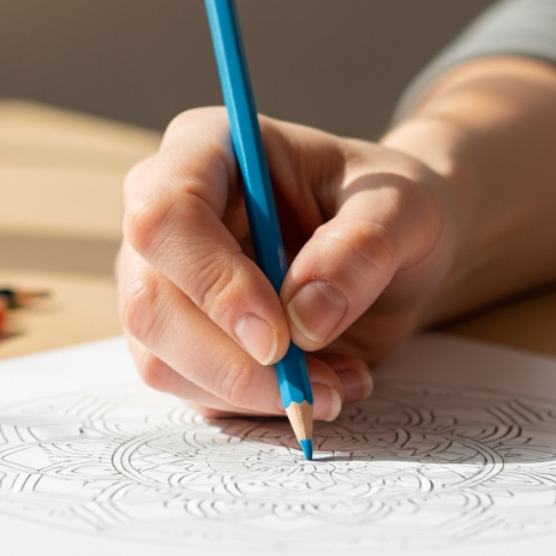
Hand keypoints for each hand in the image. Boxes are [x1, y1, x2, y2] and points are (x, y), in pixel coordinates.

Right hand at [118, 107, 456, 419]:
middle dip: (232, 362)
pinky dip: (256, 405)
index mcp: (208, 149)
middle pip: (150, 302)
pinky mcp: (179, 339)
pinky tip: (319, 383)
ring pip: (160, 359)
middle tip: (313, 385)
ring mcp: (163, 281)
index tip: (279, 337)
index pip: (165, 214)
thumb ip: (363, 247)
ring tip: (336, 383)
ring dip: (250, 392)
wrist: (394, 253)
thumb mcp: (406, 209)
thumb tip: (306, 316)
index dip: (213, 282)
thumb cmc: (389, 210)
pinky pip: (191, 391)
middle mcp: (168, 215)